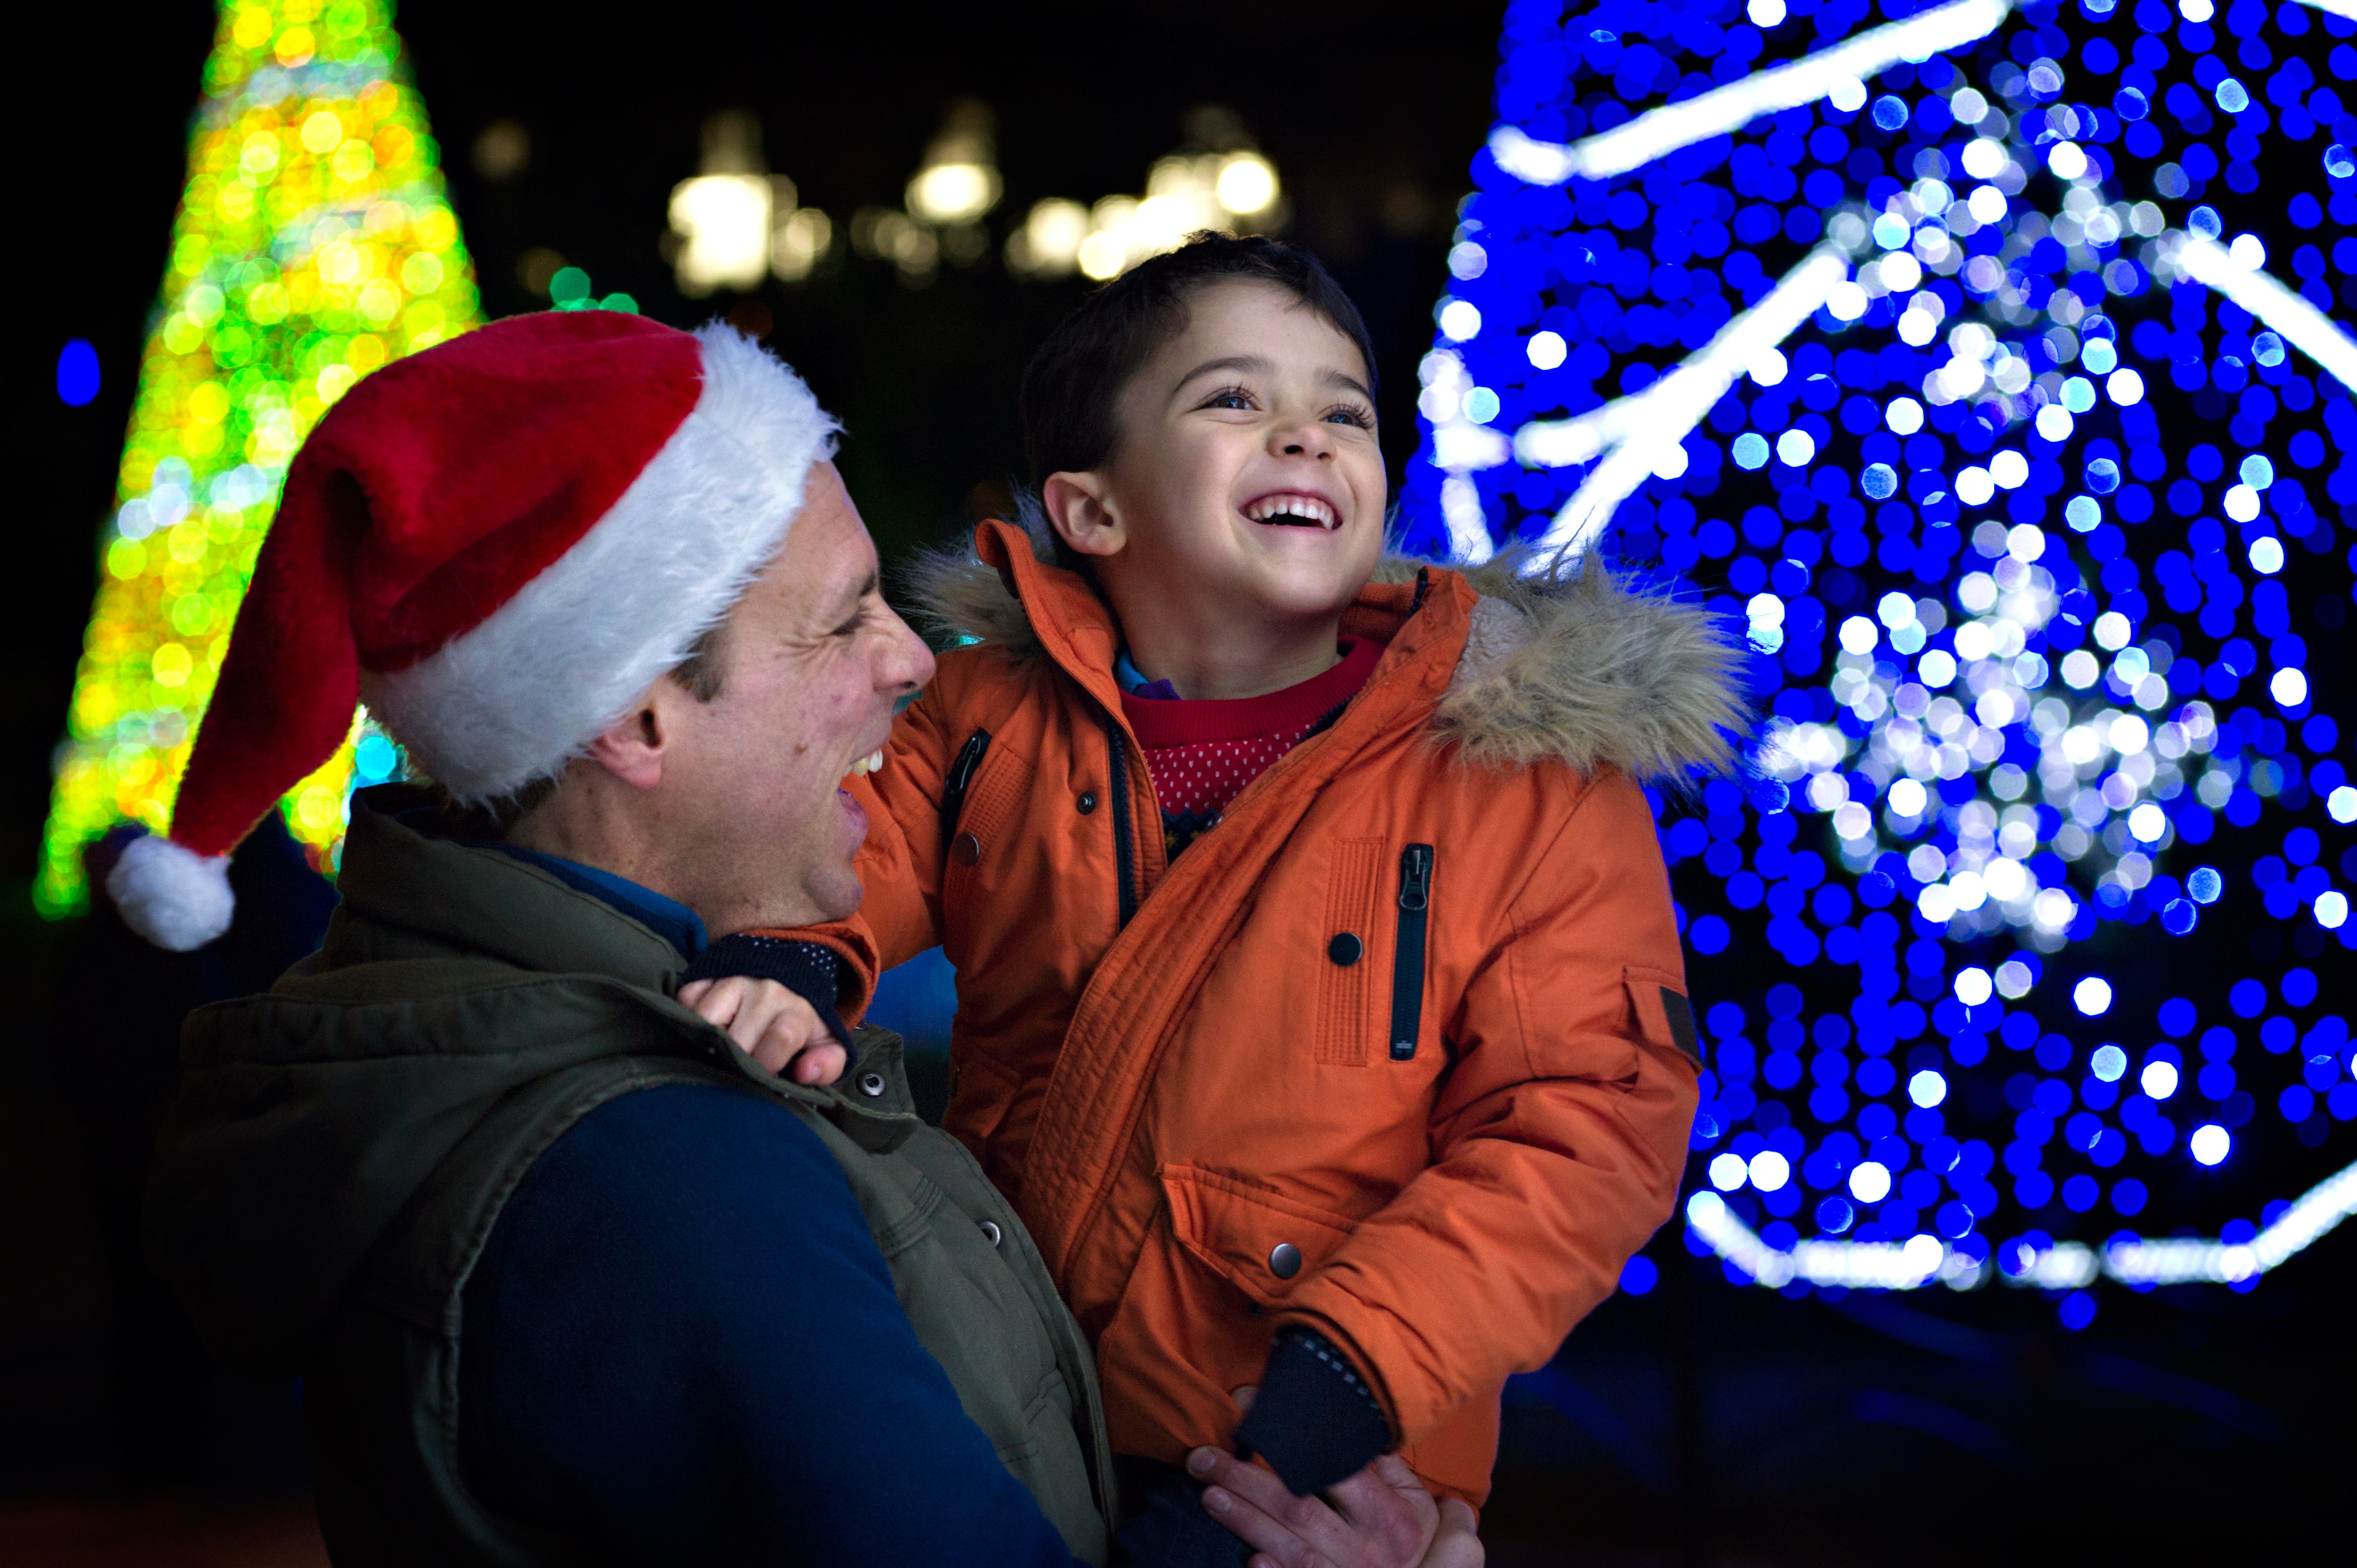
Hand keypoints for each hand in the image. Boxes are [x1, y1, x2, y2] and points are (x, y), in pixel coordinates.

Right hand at [677, 976, 845, 1084]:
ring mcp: (733, 980)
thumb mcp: (826, 1041)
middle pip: (735, 1037)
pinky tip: (706, 1024)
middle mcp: (765, 991)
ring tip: (719, 1048)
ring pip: (704, 1017)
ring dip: (706, 1040)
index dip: (768, 1066)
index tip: (763, 1077)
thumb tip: (805, 1073)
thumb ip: (828, 1064)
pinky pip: (686, 998)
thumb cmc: (801, 1017)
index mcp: (796, 1010)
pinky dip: (688, 1014)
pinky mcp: (708, 973)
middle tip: (737, 1067)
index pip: (781, 1039)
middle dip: (733, 1061)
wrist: (790, 967)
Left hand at [1185, 1448, 1480, 1567]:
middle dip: (1245, 1480)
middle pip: (1297, 1507)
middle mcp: (1364, 1548)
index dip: (1290, 1439)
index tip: (1249, 1410)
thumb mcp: (1416, 1505)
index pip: (1333, 1468)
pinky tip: (1249, 1559)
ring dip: (1244, 1520)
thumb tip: (1349, 1424)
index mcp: (1388, 1515)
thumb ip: (1386, 1467)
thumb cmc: (1412, 1544)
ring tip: (1208, 1494)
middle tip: (1202, 1458)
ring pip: (1288, 1547)